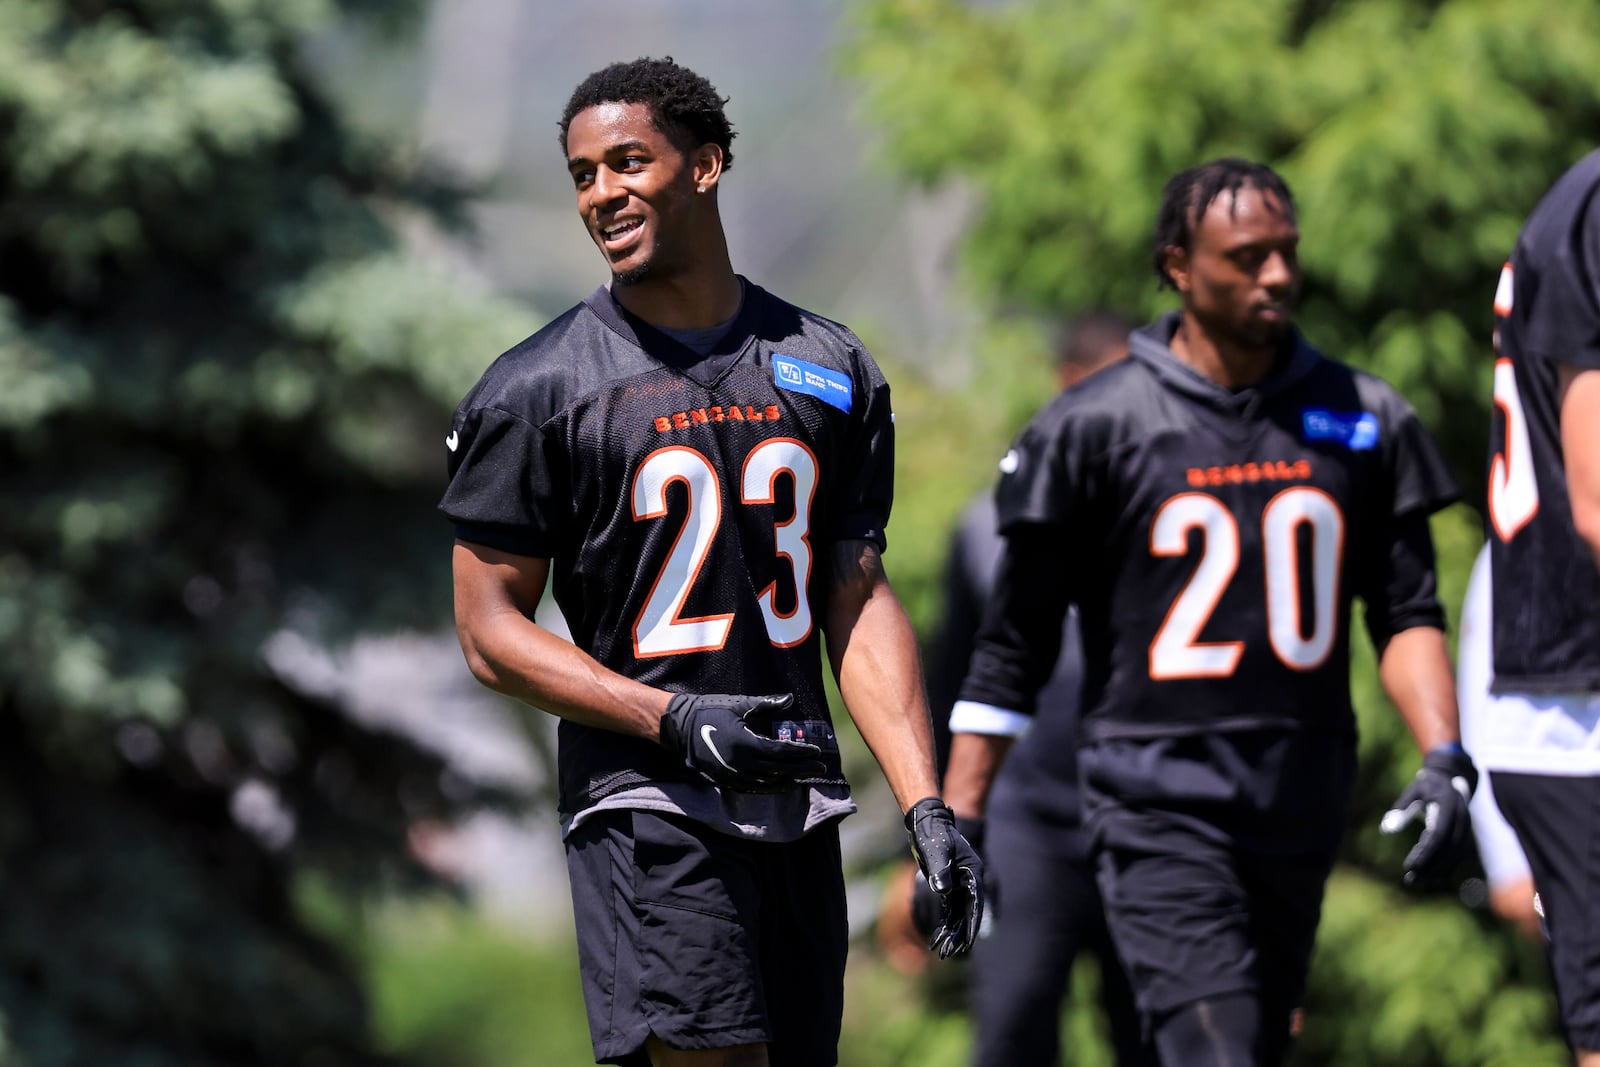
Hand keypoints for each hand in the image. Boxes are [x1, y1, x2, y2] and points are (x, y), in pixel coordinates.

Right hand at [659, 692, 824, 790]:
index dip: (801, 754)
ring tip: (805, 776)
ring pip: (768, 783)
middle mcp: (741, 764)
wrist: (680, 728)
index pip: (781, 753)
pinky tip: (783, 785)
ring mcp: (733, 775)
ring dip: (789, 780)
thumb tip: (790, 699)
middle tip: (820, 766)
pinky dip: (771, 788)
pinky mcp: (726, 781)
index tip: (816, 752)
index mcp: (745, 744)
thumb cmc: (710, 710)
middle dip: (802, 768)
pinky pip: (754, 789)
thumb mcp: (739, 704)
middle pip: (779, 770)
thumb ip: (766, 704)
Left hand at [904, 798, 984, 957]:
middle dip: (959, 933)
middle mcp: (969, 880)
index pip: (975, 903)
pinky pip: (949, 907)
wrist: (927, 821)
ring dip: (951, 930)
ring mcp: (959, 883)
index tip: (969, 942)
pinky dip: (945, 921)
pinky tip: (939, 936)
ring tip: (942, 950)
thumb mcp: (937, 851)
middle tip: (949, 953)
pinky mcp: (948, 884)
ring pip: (958, 912)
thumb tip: (943, 892)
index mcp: (973, 872)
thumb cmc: (934, 833)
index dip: (972, 924)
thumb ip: (941, 871)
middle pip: (967, 912)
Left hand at [1380, 743, 1478, 885]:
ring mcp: (1466, 828)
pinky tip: (1429, 873)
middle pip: (1446, 849)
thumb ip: (1400, 809)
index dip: (1424, 853)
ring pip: (1454, 855)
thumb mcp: (1413, 792)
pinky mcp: (1466, 834)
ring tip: (1417, 880)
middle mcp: (1461, 819)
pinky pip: (1457, 854)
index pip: (1436, 835)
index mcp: (1447, 806)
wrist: (1453, 777)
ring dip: (1436, 869)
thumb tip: (1385, 829)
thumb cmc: (1428, 785)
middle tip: (1410, 880)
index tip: (1409, 866)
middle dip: (1429, 866)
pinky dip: (1444, 865)